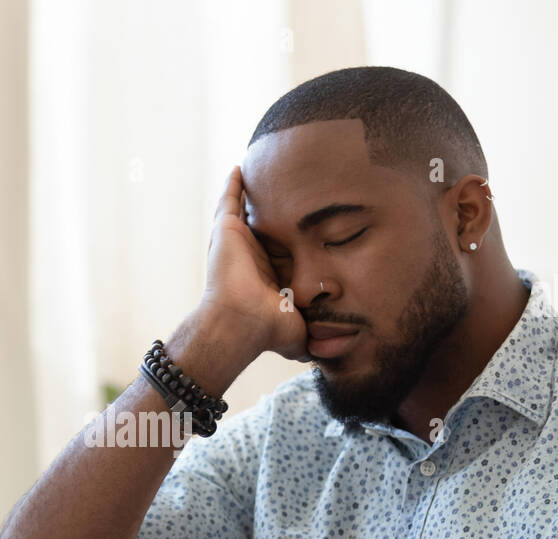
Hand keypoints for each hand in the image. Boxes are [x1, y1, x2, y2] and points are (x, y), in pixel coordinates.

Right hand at [201, 166, 308, 360]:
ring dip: (252, 193)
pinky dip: (234, 184)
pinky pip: (230, 200)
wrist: (241, 322)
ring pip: (246, 211)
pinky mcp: (226, 231)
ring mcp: (236, 243)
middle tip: (287, 189)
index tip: (305, 223)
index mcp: (265, 276)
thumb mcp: (300, 331)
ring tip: (264, 171)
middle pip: (264, 227)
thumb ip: (314, 336)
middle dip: (274, 211)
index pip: (279, 250)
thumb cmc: (268, 330)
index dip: (290, 237)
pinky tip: (242, 167)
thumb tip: (331, 351)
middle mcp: (250, 257)